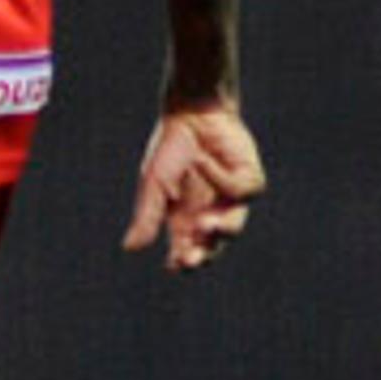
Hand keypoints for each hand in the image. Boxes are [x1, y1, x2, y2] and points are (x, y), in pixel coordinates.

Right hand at [122, 102, 263, 271]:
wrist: (191, 114)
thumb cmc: (170, 147)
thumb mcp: (154, 184)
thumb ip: (147, 216)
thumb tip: (130, 248)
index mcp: (184, 217)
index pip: (187, 249)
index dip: (183, 261)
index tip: (175, 265)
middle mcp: (209, 211)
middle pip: (213, 245)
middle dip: (204, 255)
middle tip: (192, 259)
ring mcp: (231, 198)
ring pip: (234, 225)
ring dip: (221, 229)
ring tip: (206, 225)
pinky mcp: (250, 180)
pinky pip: (240, 190)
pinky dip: (218, 177)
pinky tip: (202, 161)